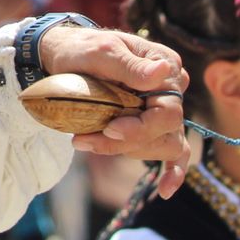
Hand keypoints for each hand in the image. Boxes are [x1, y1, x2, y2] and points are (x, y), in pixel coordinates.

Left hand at [37, 25, 190, 197]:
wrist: (65, 55)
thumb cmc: (82, 49)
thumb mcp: (100, 52)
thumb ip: (130, 65)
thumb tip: (162, 71)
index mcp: (165, 66)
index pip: (167, 109)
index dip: (140, 127)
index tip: (108, 129)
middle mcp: (171, 90)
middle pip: (164, 131)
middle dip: (124, 142)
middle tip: (83, 141)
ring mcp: (162, 109)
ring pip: (161, 145)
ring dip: (124, 151)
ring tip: (85, 142)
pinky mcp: (152, 126)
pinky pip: (173, 152)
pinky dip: (172, 172)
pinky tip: (165, 190)